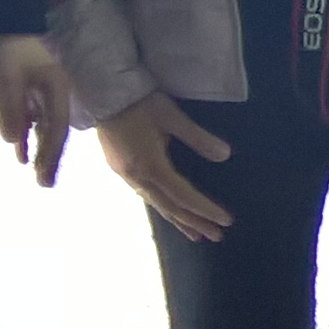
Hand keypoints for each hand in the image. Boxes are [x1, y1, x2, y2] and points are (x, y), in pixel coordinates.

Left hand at [0, 33, 76, 184]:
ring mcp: (39, 87)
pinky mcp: (24, 83)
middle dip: (49, 155)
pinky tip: (18, 145)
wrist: (0, 14)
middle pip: (53, 128)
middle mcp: (52, 90)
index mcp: (56, 87)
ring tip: (32, 168)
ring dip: (37, 146)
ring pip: (42, 123)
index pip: (56, 128)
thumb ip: (10, 108)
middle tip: (44, 183)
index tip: (43, 177)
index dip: (51, 154)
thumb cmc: (6, 44)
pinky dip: (25, 131)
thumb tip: (13, 141)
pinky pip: (29, 114)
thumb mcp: (5, 76)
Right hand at [88, 91, 237, 240]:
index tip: (226, 222)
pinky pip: (144, 194)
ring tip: (196, 233)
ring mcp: (125, 174)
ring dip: (177, 218)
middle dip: (194, 222)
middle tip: (217, 236)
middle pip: (170, 206)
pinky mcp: (119, 167)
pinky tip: (168, 209)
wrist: (102, 91)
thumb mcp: (172, 116)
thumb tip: (225, 155)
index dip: (206, 210)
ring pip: (155, 203)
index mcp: (150, 166)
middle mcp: (136, 176)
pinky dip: (161, 205)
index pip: (184, 196)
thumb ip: (198, 138)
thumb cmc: (140, 101)